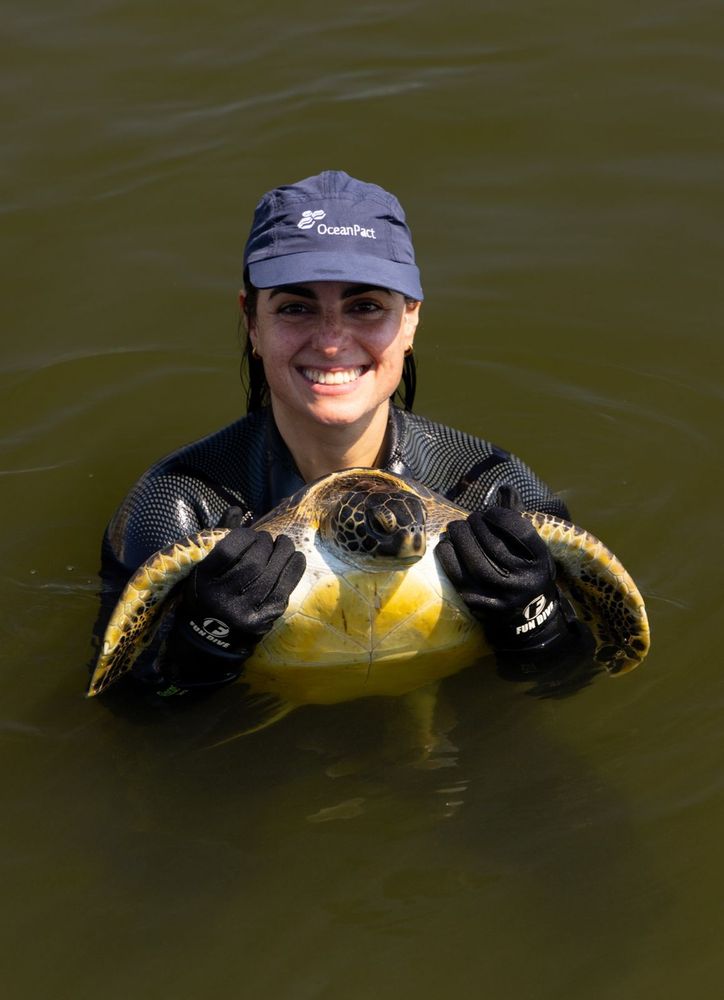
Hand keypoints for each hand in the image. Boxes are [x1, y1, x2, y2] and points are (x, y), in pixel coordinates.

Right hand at [163, 515, 305, 688]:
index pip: (228, 552)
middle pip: (253, 562)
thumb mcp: (203, 567)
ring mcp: (244, 612)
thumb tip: (238, 509)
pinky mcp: (263, 620)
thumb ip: (219, 538)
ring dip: (282, 552)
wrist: (210, 637)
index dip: (244, 536)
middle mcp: (222, 599)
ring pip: (271, 574)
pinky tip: (295, 556)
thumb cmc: (207, 593)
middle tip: (267, 539)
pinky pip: (284, 589)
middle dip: (265, 544)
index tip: (250, 533)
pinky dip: (294, 568)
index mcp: (203, 582)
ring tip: (283, 543)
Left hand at [436, 502, 565, 653]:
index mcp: (540, 562)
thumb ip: (517, 517)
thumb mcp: (532, 547)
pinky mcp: (480, 605)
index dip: (500, 516)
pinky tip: (446, 546)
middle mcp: (524, 580)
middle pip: (493, 546)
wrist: (528, 617)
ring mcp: (501, 596)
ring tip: (455, 529)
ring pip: (475, 561)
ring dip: (460, 539)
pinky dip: (448, 557)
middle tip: (469, 519)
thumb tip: (504, 488)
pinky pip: (458, 577)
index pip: (519, 532)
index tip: (489, 511)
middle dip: (475, 525)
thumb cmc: (528, 571)